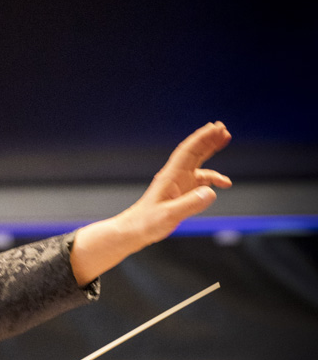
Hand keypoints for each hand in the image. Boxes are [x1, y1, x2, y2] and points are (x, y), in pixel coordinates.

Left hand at [69, 121, 231, 284]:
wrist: (134, 231)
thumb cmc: (146, 223)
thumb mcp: (169, 215)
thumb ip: (189, 204)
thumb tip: (210, 193)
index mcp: (171, 177)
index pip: (189, 151)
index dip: (202, 138)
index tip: (216, 128)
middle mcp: (176, 177)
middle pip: (194, 152)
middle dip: (208, 138)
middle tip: (223, 128)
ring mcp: (179, 184)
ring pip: (197, 162)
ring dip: (210, 150)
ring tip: (224, 140)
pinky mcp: (181, 194)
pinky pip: (200, 181)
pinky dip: (212, 178)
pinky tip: (223, 183)